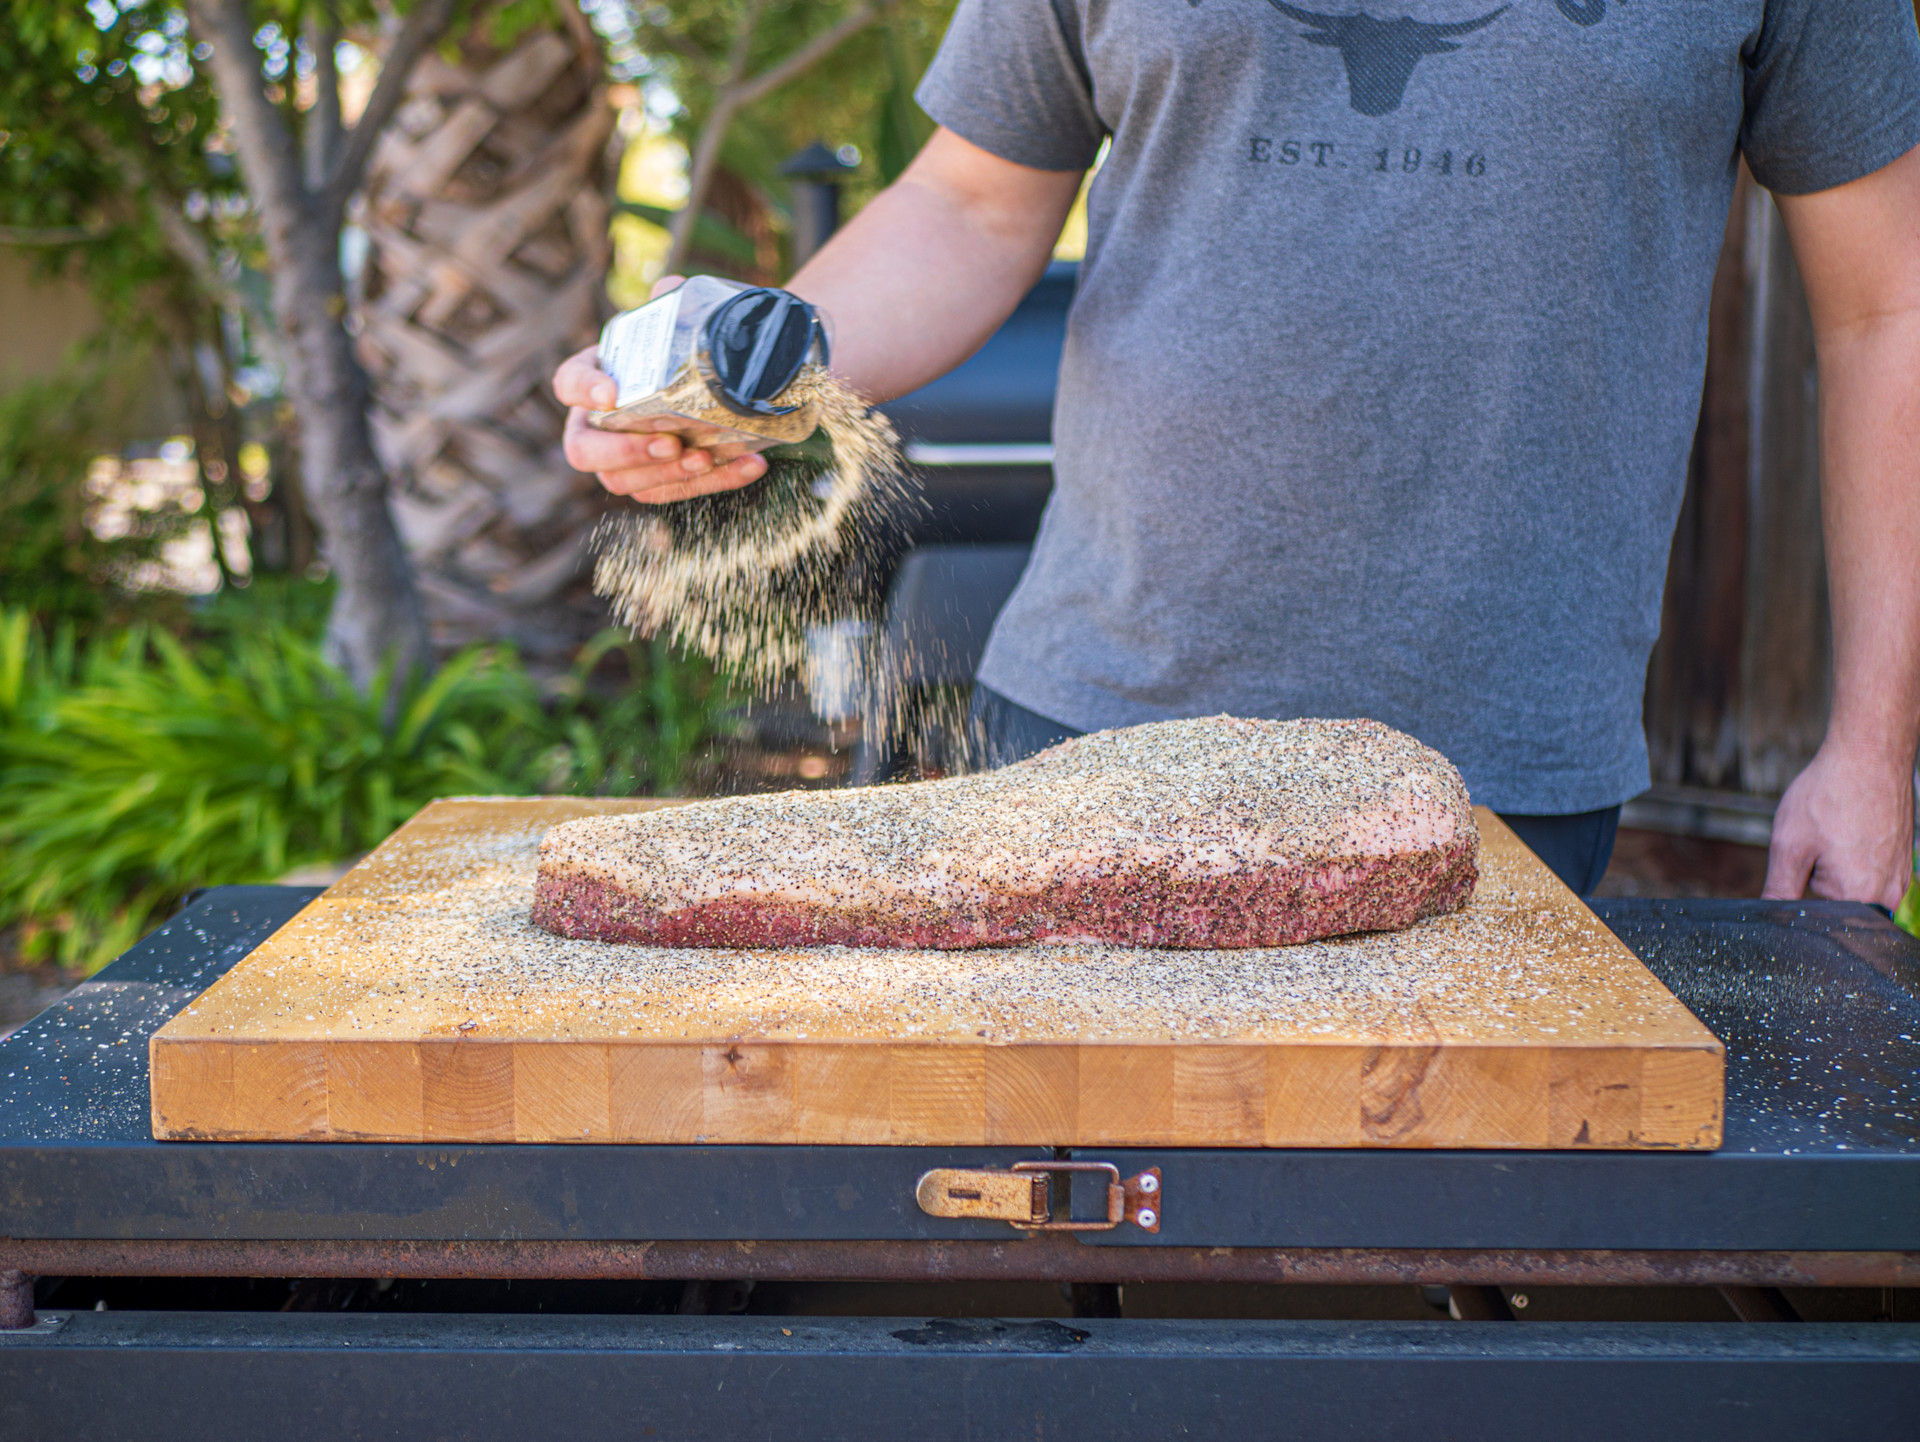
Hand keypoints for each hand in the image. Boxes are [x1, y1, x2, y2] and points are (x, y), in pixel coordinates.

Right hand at [553, 275, 769, 503]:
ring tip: (706, 458)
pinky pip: (675, 493)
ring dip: (667, 476)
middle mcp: (598, 424)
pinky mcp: (660, 481)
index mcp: (592, 378)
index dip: (582, 391)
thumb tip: (671, 287)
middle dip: (625, 451)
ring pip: (626, 483)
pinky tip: (750, 465)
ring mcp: (625, 460)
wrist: (723, 375)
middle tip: (669, 443)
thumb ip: (670, 302)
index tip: (610, 394)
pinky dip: (715, 483)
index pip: (567, 382)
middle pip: (585, 452)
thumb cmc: (682, 347)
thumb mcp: (676, 320)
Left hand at [1763, 741, 1916, 908]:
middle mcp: (1888, 895)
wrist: (1870, 756)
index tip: (1806, 856)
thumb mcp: (1789, 845)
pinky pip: (1870, 870)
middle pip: (1836, 901)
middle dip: (1819, 875)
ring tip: (1839, 830)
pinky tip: (1852, 827)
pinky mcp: (1903, 862)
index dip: (1801, 888)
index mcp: (1859, 897)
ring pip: (1852, 884)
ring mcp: (1900, 878)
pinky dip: (1855, 853)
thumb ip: (1779, 889)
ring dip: (1837, 862)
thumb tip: (1768, 917)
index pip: (1818, 916)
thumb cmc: (1829, 795)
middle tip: (1823, 837)